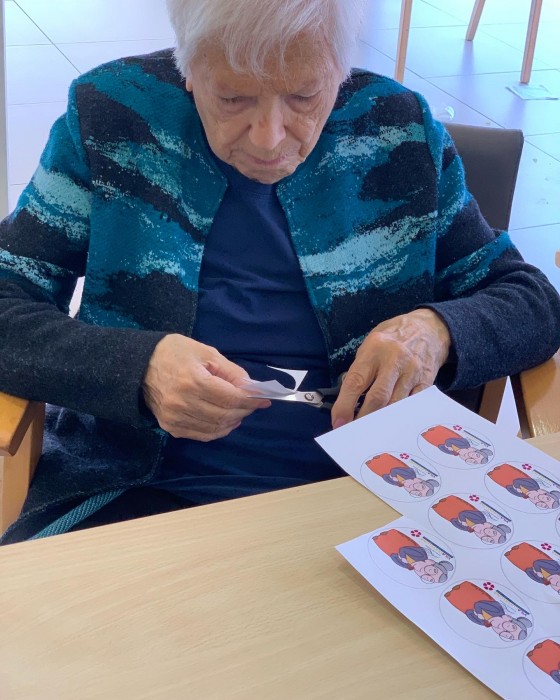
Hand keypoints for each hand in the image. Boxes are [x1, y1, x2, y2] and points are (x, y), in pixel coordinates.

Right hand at [142, 334, 269, 440]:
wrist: (138, 364)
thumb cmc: (174, 352)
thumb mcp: (205, 352)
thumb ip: (230, 371)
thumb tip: (251, 387)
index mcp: (193, 380)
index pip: (230, 398)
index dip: (250, 400)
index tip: (264, 399)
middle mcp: (183, 402)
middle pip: (224, 415)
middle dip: (244, 411)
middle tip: (253, 404)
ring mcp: (174, 417)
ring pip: (214, 428)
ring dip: (233, 422)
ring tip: (240, 412)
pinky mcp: (169, 426)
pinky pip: (201, 435)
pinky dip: (218, 430)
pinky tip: (226, 421)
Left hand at [331, 309, 450, 427]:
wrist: (429, 328)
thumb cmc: (393, 338)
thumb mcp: (371, 344)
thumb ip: (360, 369)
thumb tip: (348, 401)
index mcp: (374, 348)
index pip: (356, 381)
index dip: (345, 405)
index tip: (338, 422)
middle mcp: (394, 359)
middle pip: (377, 397)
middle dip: (363, 418)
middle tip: (353, 434)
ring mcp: (412, 371)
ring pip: (395, 405)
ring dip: (381, 422)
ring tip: (370, 432)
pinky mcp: (426, 382)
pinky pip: (412, 405)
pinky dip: (400, 417)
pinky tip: (391, 425)